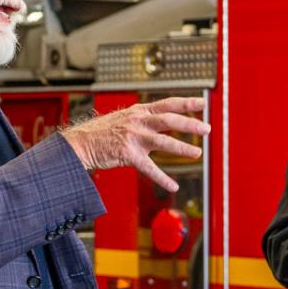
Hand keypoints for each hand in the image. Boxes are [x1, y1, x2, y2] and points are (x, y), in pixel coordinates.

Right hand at [62, 96, 208, 192]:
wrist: (80, 143)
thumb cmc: (102, 132)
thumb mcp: (124, 117)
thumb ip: (143, 118)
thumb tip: (163, 118)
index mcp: (139, 111)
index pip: (167, 103)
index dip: (186, 102)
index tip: (203, 102)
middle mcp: (138, 121)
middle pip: (169, 120)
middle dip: (190, 124)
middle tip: (206, 129)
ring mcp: (133, 137)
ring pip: (163, 141)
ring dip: (182, 148)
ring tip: (197, 153)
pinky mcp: (128, 154)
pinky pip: (149, 168)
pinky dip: (162, 178)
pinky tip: (173, 186)